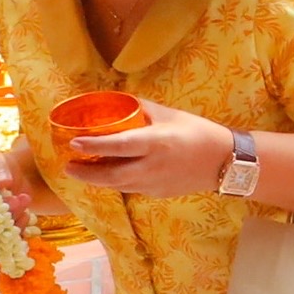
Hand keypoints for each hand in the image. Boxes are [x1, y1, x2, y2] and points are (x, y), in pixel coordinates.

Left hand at [58, 99, 237, 197]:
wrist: (225, 162)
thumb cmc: (198, 132)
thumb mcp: (170, 114)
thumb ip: (141, 109)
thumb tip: (114, 100)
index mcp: (156, 143)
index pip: (119, 146)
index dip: (94, 146)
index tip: (74, 143)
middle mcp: (153, 167)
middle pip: (111, 176)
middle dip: (86, 173)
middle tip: (67, 166)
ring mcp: (155, 184)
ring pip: (118, 185)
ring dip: (97, 180)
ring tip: (81, 171)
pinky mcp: (158, 193)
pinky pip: (131, 188)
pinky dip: (116, 182)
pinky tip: (108, 174)